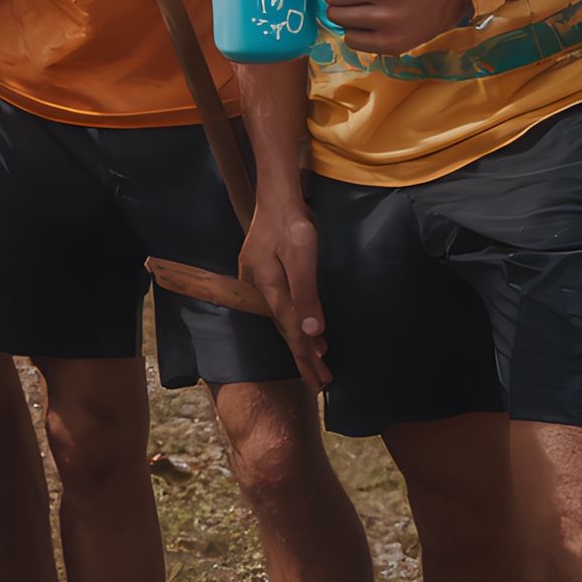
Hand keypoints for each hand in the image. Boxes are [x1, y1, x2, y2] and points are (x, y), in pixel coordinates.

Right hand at [239, 198, 329, 391]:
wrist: (278, 198)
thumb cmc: (291, 224)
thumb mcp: (302, 257)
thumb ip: (306, 293)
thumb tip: (313, 329)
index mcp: (268, 287)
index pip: (291, 330)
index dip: (306, 356)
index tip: (320, 381)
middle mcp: (260, 288)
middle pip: (285, 329)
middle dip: (304, 357)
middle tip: (321, 382)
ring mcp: (259, 280)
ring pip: (283, 318)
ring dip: (301, 341)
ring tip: (317, 361)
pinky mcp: (264, 273)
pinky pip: (281, 306)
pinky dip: (294, 322)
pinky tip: (303, 327)